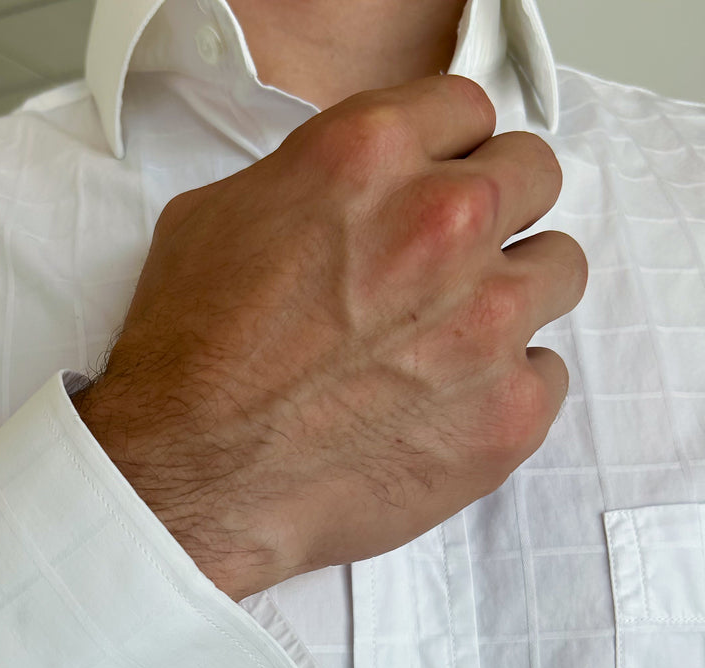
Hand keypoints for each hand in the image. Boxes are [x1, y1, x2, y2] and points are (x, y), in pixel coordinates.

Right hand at [74, 75, 586, 600]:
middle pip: (532, 176)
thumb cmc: (186, 361)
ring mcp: (486, 323)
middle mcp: (442, 225)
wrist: (189, 481)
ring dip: (510, 294)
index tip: (440, 181)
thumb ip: (308, 184)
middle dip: (493, 211)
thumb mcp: (215, 221)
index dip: (448, 149)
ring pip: (558, 270)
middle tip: (443, 262)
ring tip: (446, 340)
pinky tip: (442, 406)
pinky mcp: (505, 412)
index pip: (467, 109)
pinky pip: (546, 373)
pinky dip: (505, 385)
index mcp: (367, 159)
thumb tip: (354, 199)